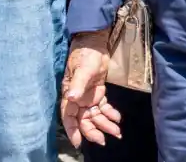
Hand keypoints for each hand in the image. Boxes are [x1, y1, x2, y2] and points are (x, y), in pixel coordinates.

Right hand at [61, 30, 120, 147]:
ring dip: (104, 125)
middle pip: (83, 120)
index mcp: (70, 93)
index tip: (78, 143)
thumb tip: (70, 98)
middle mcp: (78, 98)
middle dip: (92, 131)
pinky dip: (110, 114)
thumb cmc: (86, 54)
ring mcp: (88, 96)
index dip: (72, 130)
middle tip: (103, 140)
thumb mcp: (83, 69)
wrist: (96, 42)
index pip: (68, 115)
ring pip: (95, 116)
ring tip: (116, 132)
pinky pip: (103, 108)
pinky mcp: (98, 92)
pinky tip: (117, 118)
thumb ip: (78, 84)